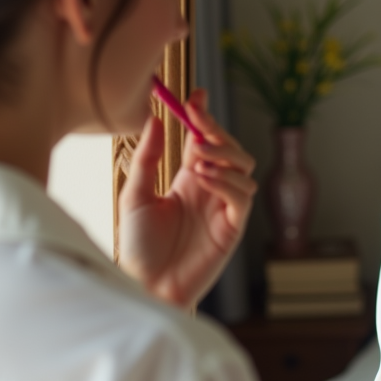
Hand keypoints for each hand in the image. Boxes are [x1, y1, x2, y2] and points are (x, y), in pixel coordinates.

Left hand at [119, 88, 256, 309]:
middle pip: (231, 149)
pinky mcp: (232, 227)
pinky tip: (204, 179)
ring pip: (245, 168)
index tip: (195, 96)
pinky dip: (226, 181)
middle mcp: (210, 189)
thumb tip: (156, 119)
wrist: (144, 285)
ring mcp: (223, 208)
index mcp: (188, 179)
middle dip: (218, 133)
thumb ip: (147, 159)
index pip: (205, 139)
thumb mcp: (134, 195)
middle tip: (197, 129)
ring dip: (224, 156)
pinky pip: (242, 196)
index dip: (204, 116)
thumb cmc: (137, 246)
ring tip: (197, 160)